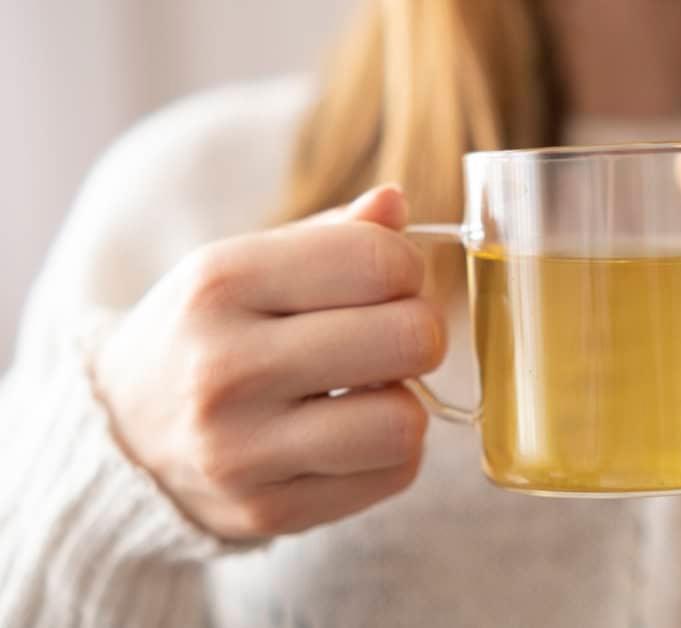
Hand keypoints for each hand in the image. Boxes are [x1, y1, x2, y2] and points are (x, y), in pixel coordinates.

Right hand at [94, 186, 444, 539]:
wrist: (122, 434)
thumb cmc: (208, 334)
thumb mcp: (247, 266)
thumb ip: (331, 235)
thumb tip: (396, 203)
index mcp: (221, 282)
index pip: (379, 261)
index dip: (405, 268)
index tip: (387, 282)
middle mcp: (225, 367)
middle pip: (410, 339)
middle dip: (419, 332)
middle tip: (389, 338)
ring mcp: (242, 449)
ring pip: (405, 421)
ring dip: (405, 402)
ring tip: (369, 391)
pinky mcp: (267, 510)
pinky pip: (395, 474)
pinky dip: (391, 451)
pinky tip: (350, 433)